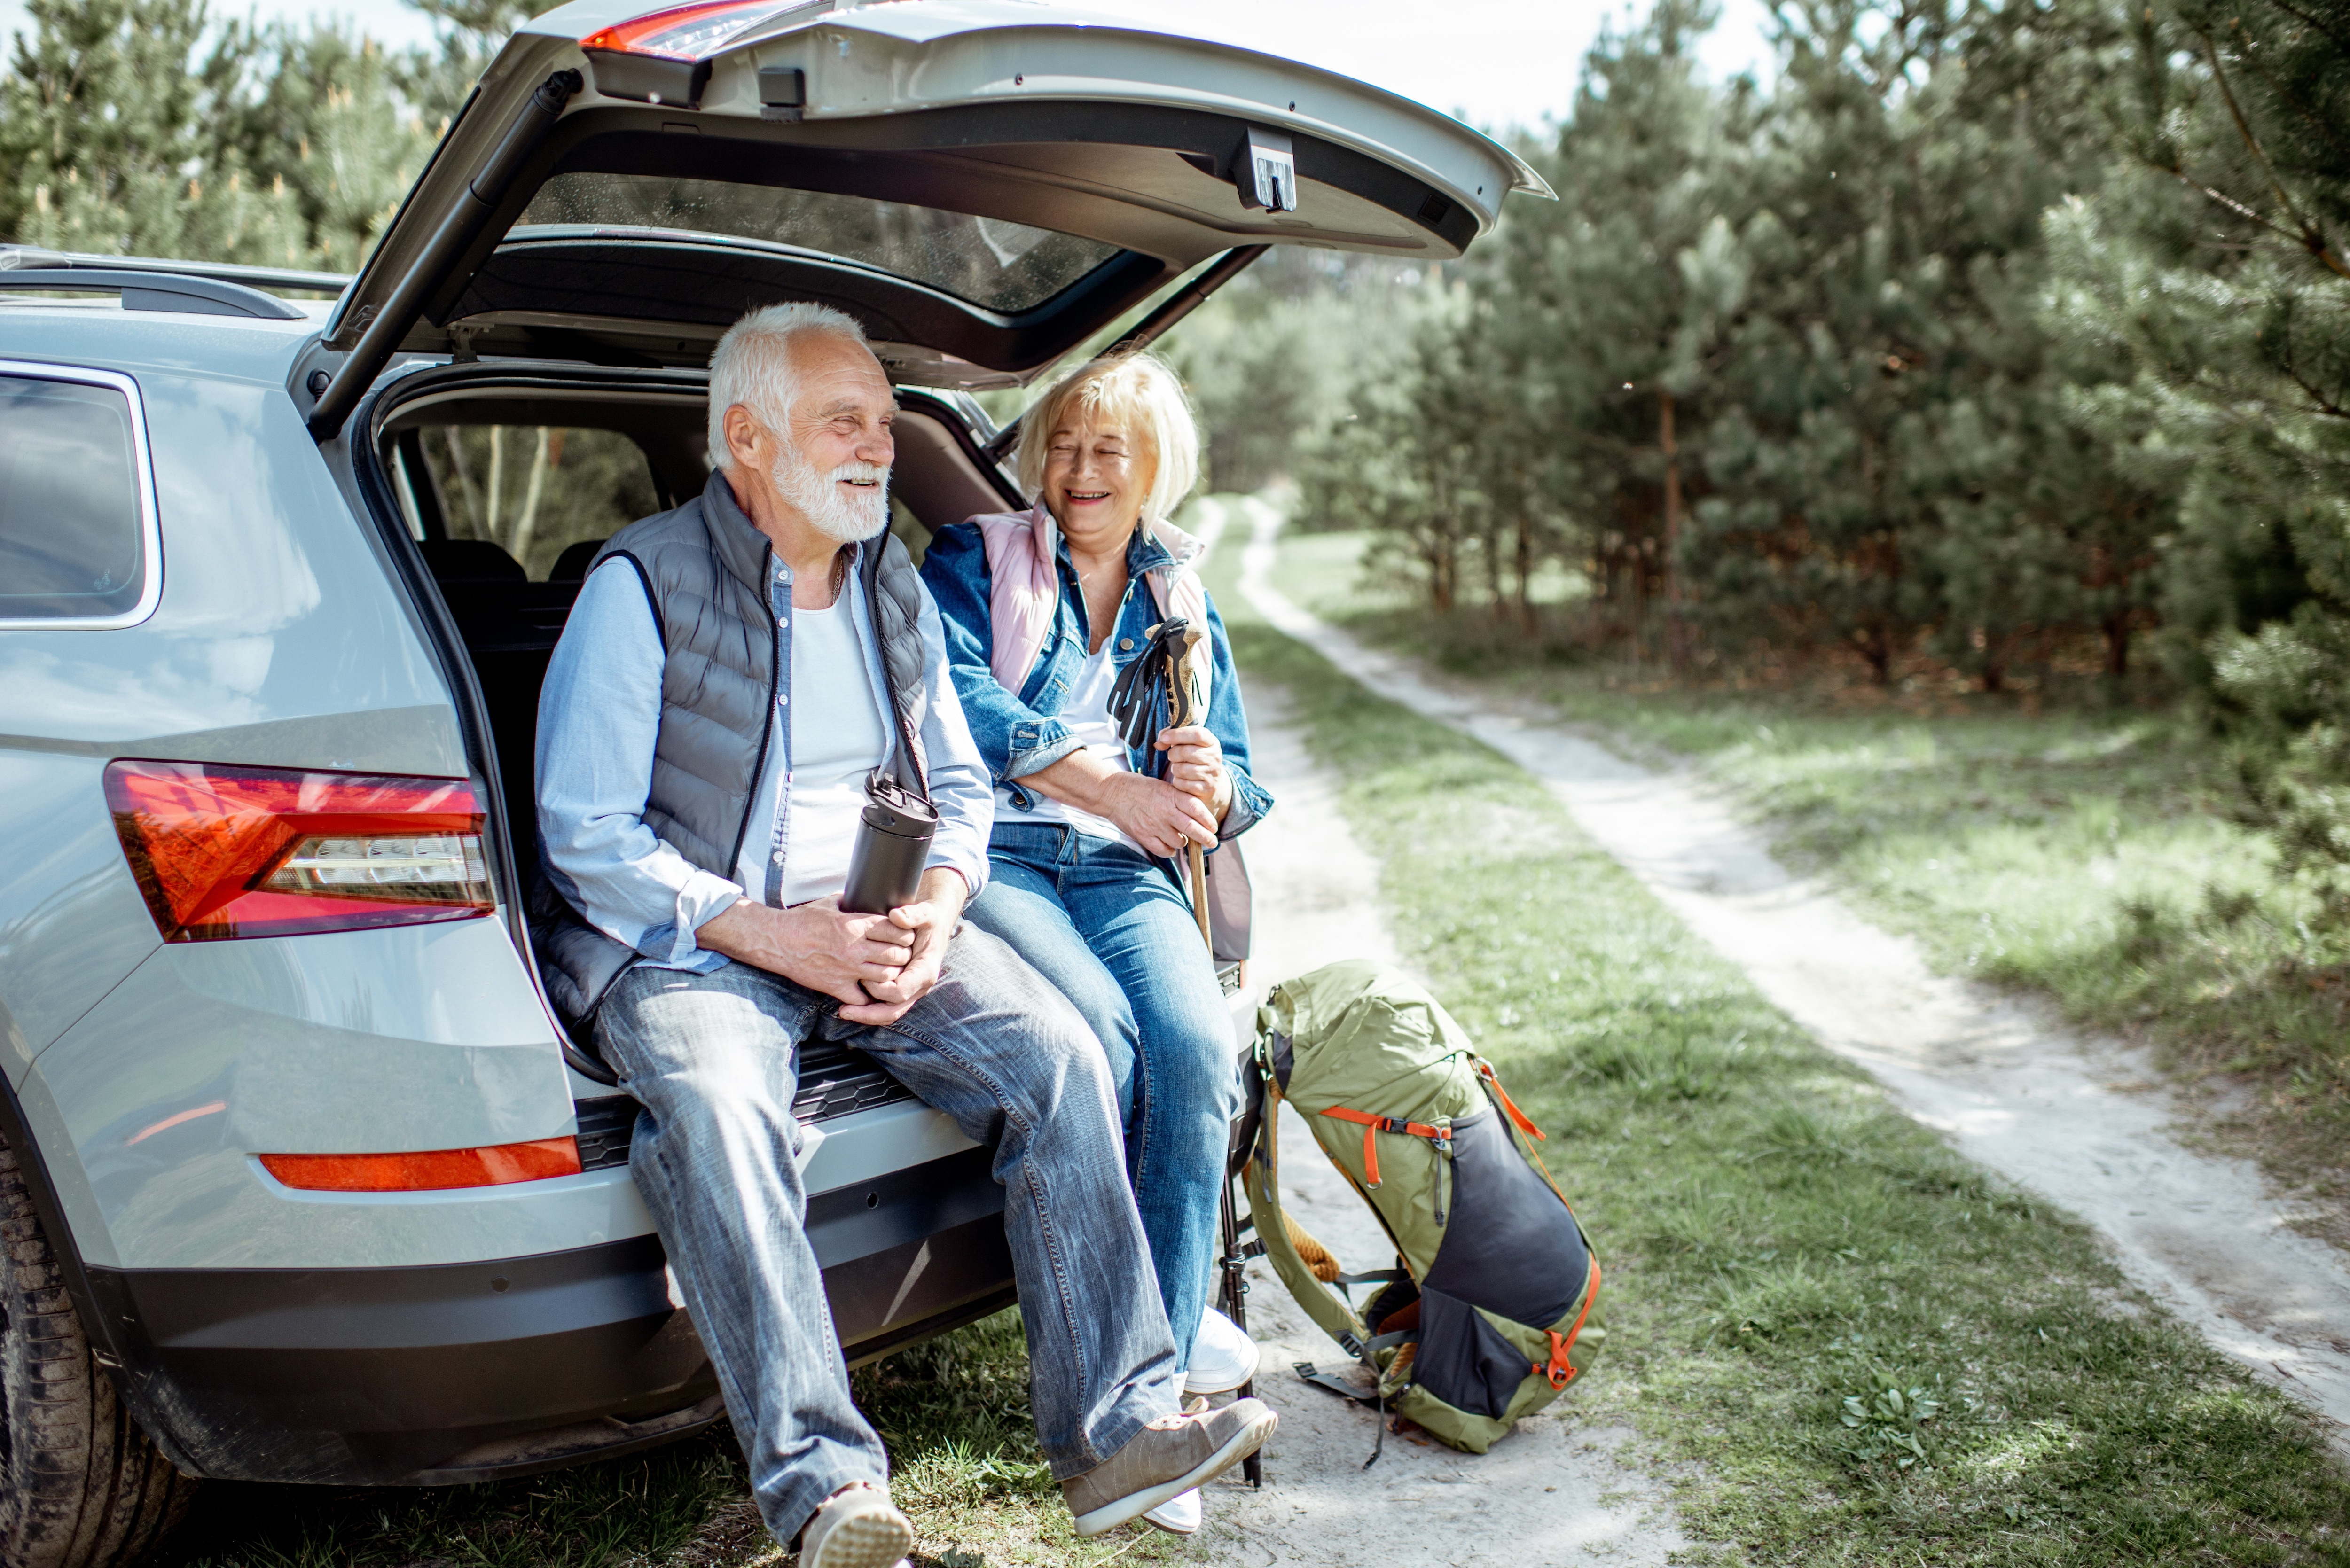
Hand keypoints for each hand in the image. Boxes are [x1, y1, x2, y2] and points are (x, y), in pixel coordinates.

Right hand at [695, 895, 915, 1004]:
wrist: (776, 941)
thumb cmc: (802, 920)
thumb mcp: (829, 902)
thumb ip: (851, 900)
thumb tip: (866, 892)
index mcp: (854, 926)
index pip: (895, 930)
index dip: (904, 932)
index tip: (903, 934)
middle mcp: (854, 949)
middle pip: (897, 954)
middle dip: (903, 953)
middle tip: (900, 953)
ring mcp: (846, 970)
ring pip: (886, 976)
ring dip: (891, 973)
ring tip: (888, 969)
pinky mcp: (835, 987)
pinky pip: (862, 998)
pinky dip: (869, 995)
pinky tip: (868, 988)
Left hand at [839, 868, 969, 1025]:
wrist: (935, 927)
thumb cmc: (928, 921)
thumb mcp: (925, 913)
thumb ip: (913, 914)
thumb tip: (896, 916)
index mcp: (925, 971)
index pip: (900, 991)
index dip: (879, 987)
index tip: (862, 976)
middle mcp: (919, 986)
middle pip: (893, 1011)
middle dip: (868, 1013)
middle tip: (844, 1010)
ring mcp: (911, 991)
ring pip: (889, 1013)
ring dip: (867, 1015)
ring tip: (844, 1012)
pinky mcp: (903, 990)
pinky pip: (886, 1007)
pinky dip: (870, 1009)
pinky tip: (851, 1006)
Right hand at [1101, 771, 1220, 858]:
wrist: (1112, 792)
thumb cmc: (1140, 788)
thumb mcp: (1163, 787)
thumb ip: (1179, 799)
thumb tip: (1198, 815)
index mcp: (1171, 795)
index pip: (1197, 809)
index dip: (1208, 820)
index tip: (1214, 827)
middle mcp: (1164, 811)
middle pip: (1192, 829)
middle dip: (1206, 838)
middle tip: (1212, 843)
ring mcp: (1153, 825)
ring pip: (1179, 842)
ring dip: (1184, 843)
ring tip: (1182, 839)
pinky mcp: (1143, 836)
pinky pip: (1163, 850)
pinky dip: (1170, 851)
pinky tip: (1170, 847)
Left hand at [1155, 724, 1231, 821]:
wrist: (1210, 782)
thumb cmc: (1193, 758)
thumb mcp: (1187, 743)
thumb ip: (1170, 737)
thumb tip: (1158, 744)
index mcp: (1211, 742)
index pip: (1197, 734)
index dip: (1178, 734)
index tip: (1164, 738)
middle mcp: (1215, 756)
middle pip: (1185, 752)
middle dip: (1172, 754)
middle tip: (1173, 756)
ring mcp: (1212, 773)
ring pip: (1182, 770)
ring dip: (1175, 769)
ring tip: (1179, 768)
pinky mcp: (1207, 788)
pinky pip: (1183, 784)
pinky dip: (1178, 782)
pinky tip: (1183, 779)